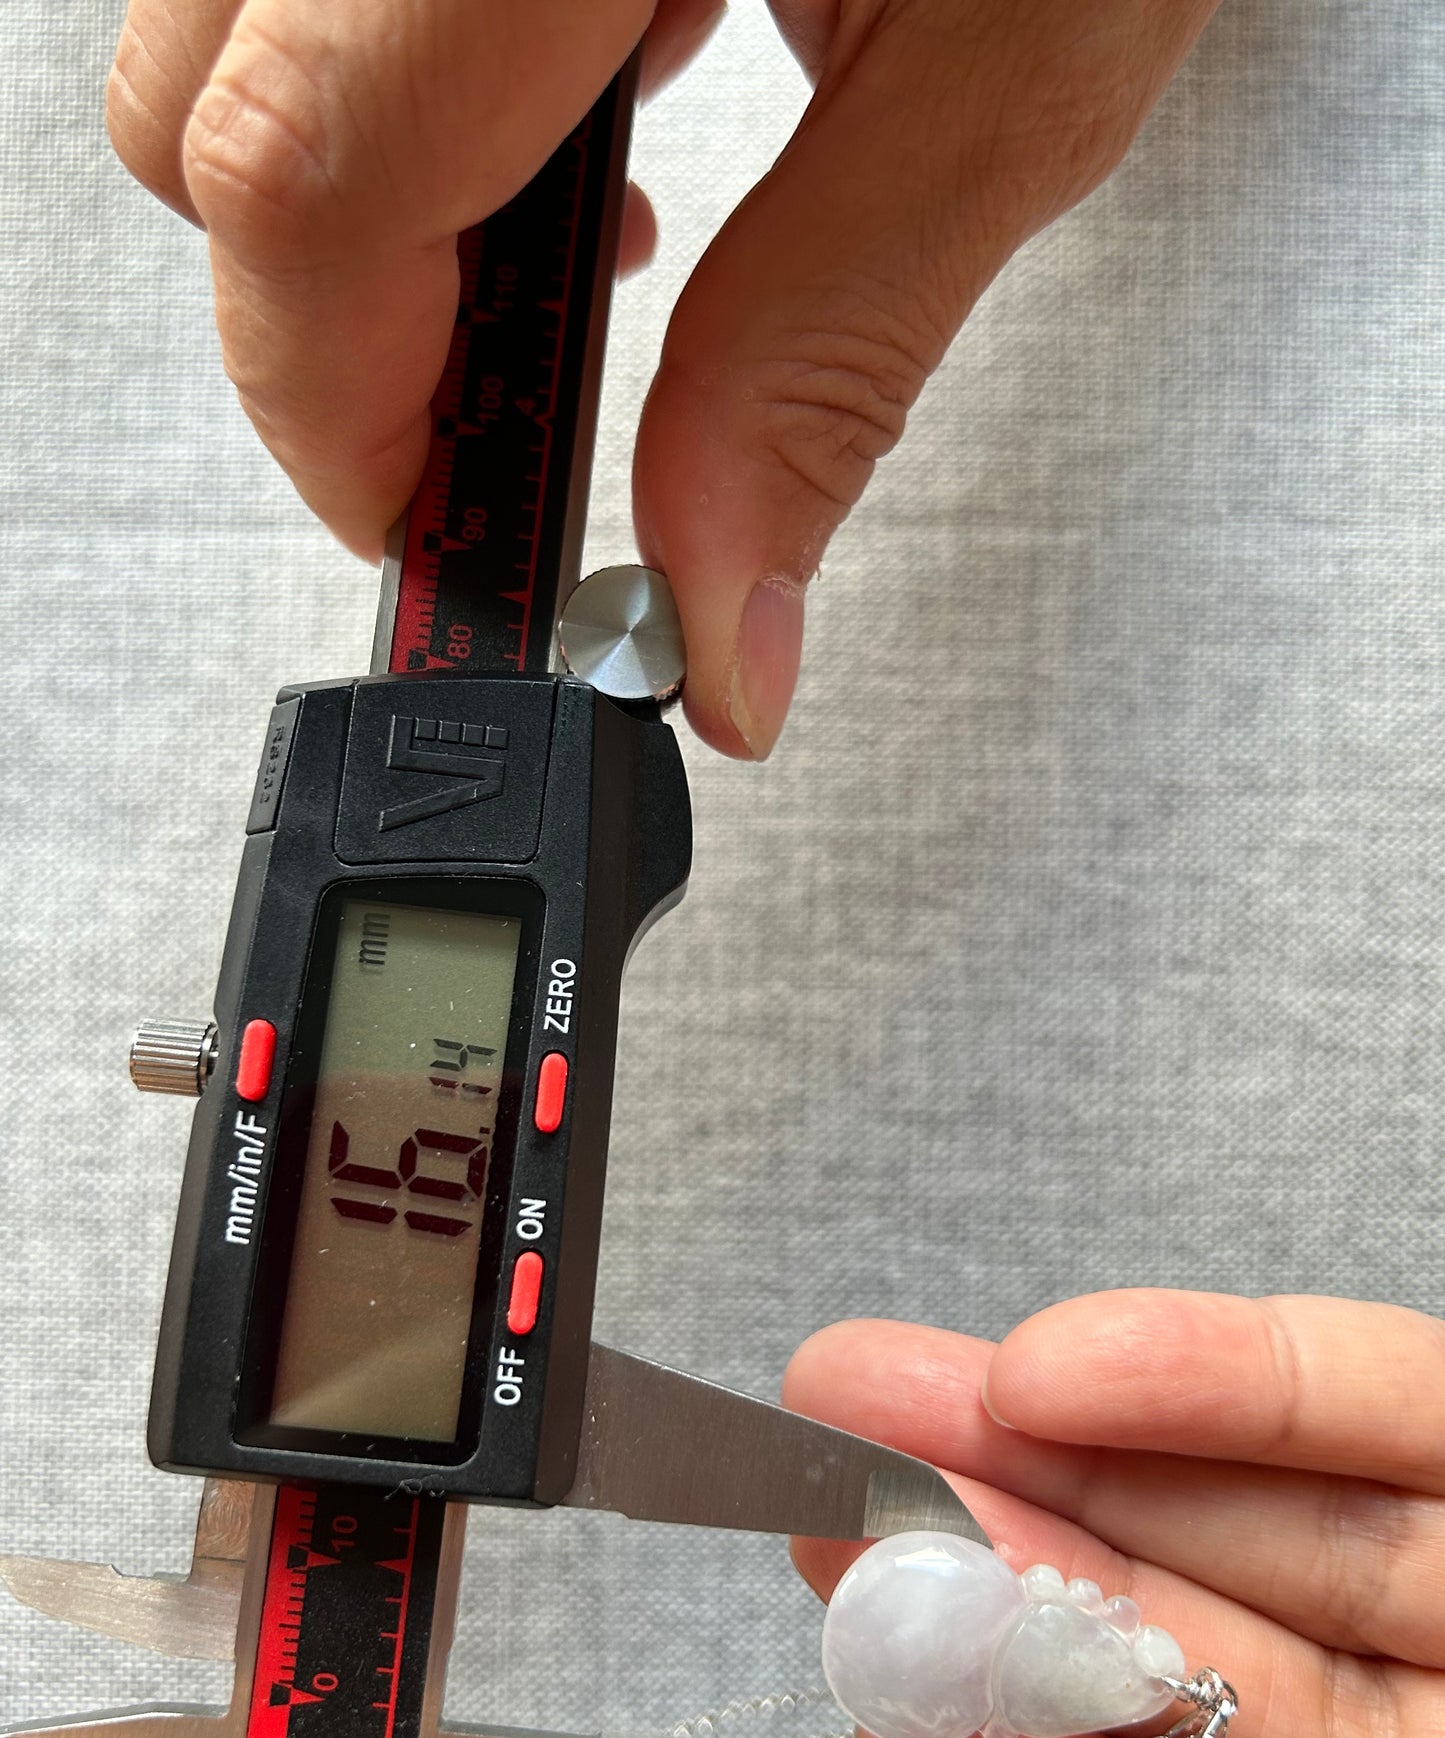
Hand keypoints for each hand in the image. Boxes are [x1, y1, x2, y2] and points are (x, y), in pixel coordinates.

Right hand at [106, 0, 1217, 757]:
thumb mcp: (1009, 77)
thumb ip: (827, 366)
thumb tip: (715, 626)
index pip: (306, 179)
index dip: (347, 422)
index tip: (448, 544)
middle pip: (213, 133)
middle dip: (347, 342)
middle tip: (515, 429)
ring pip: (225, 44)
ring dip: (371, 211)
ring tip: (586, 246)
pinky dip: (404, 89)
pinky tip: (567, 102)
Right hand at [785, 1291, 1444, 1737]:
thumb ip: (1385, 1539)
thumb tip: (1105, 1509)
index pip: (1374, 1418)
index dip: (1202, 1375)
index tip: (1031, 1371)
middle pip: (1233, 1541)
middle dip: (1028, 1485)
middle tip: (855, 1436)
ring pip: (1189, 1710)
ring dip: (1010, 1658)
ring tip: (867, 1598)